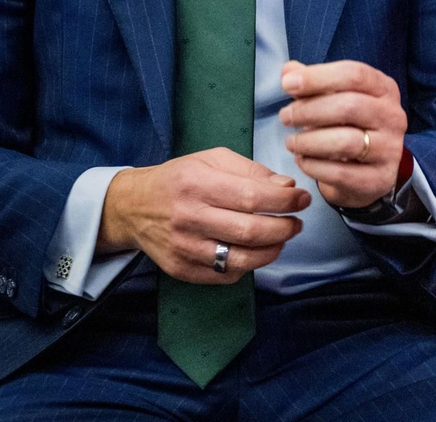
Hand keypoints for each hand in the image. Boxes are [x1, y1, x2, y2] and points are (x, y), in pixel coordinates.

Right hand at [98, 149, 309, 283]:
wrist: (133, 207)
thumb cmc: (180, 179)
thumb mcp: (213, 160)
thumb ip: (252, 171)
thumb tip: (287, 187)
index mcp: (197, 184)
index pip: (252, 197)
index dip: (285, 200)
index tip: (302, 199)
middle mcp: (189, 217)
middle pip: (250, 231)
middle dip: (284, 228)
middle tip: (296, 223)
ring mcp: (184, 248)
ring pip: (241, 259)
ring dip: (272, 251)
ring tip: (281, 238)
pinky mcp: (182, 269)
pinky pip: (225, 275)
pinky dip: (248, 265)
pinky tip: (254, 251)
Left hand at [280, 60, 408, 208]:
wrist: (369, 171)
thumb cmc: (348, 126)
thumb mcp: (334, 99)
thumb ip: (313, 84)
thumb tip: (289, 70)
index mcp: (384, 89)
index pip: (355, 74)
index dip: (318, 77)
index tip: (288, 84)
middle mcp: (393, 117)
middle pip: (349, 106)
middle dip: (309, 110)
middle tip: (285, 117)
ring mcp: (389, 150)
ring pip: (345, 142)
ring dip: (308, 141)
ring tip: (291, 141)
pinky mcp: (379, 179)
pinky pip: (340, 172)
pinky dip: (313, 165)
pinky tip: (302, 160)